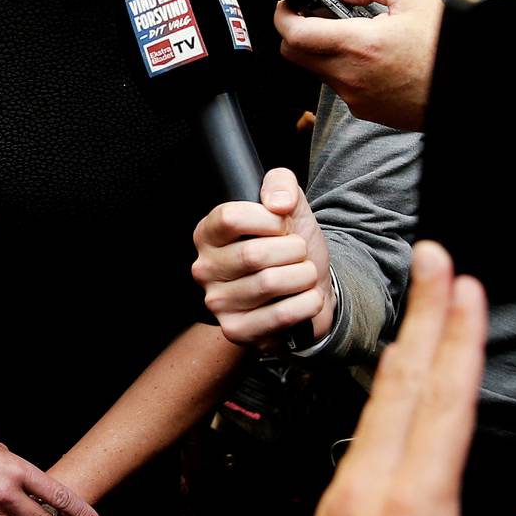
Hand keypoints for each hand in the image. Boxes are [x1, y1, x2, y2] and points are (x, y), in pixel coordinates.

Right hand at [192, 167, 334, 347]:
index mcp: (208, 235)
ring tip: (303, 275)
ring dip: (303, 276)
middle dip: (292, 250)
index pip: (230, 218)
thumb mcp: (290, 206)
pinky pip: (279, 315)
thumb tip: (278, 203)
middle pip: (253, 254)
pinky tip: (306, 298)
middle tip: (298, 253)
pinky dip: (306, 303)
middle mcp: (205, 269)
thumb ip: (280, 184)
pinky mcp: (236, 331)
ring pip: (269, 283)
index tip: (282, 224)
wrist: (310, 288)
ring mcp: (217, 303)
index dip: (268, 219)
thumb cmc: (292, 248)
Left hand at [231, 243, 515, 515]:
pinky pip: (364, 433)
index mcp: (416, 512)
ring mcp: (343, 496)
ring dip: (407, 345)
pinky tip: (397, 378)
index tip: (467, 287)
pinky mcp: (329, 512)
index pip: (444, 404)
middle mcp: (373, 490)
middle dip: (426, 314)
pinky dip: (388, 391)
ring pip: (380, 403)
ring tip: (424, 298)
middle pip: (406, 383)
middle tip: (437, 253)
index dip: (459, 340)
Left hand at [272, 0, 444, 130]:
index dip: (282, 17)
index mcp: (358, 45)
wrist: (462, 90)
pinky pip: (338, 85)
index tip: (286, 6)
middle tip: (307, 16)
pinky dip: (341, 67)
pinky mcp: (363, 109)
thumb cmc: (443, 47)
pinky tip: (367, 56)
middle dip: (294, 32)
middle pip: (295, 55)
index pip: (295, 35)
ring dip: (320, 50)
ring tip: (348, 33)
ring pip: (316, 70)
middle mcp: (349, 75)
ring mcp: (354, 97)